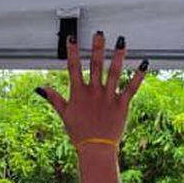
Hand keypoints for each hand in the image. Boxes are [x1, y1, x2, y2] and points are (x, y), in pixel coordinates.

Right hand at [36, 31, 145, 147]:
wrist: (96, 149)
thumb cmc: (80, 132)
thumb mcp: (64, 114)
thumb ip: (54, 98)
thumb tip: (40, 88)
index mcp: (79, 93)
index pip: (74, 67)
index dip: (72, 52)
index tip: (72, 38)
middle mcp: (94, 92)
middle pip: (95, 65)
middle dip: (97, 48)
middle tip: (99, 33)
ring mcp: (109, 97)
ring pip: (114, 72)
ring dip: (118, 56)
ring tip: (121, 41)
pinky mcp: (122, 105)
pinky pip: (131, 88)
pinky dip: (138, 76)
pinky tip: (143, 64)